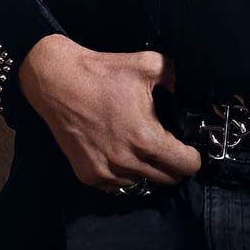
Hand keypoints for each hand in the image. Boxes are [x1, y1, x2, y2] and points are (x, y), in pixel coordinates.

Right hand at [18, 38, 202, 191]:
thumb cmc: (100, 74)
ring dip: (147, 169)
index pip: (186, 166)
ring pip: (144, 183)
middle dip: (173, 164)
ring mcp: (107, 172)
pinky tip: (120, 151)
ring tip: (139, 146)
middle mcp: (127, 161)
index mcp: (146, 139)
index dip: (193, 157)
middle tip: (167, 147)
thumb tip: (186, 90)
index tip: (189, 150)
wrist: (56, 82)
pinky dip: (124, 173)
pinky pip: (119, 184)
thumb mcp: (147, 64)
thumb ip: (176, 77)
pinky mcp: (89, 175)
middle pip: (168, 179)